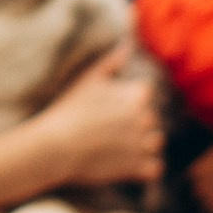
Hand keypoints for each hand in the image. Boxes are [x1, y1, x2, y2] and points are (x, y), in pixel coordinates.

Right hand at [27, 45, 162, 189]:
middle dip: (134, 123)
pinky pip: (155, 168)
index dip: (127, 100)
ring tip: (115, 145)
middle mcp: (146, 119)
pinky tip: (124, 162)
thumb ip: (112, 62)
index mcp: (138, 96)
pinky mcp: (140, 168)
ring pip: (155, 142)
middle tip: (107, 128)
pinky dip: (144, 167)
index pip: (146, 95)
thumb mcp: (89, 79)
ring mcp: (144, 145)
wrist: (57, 146)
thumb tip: (128, 45)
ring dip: (142, 145)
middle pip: (150, 119)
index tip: (109, 108)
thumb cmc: (71, 110)